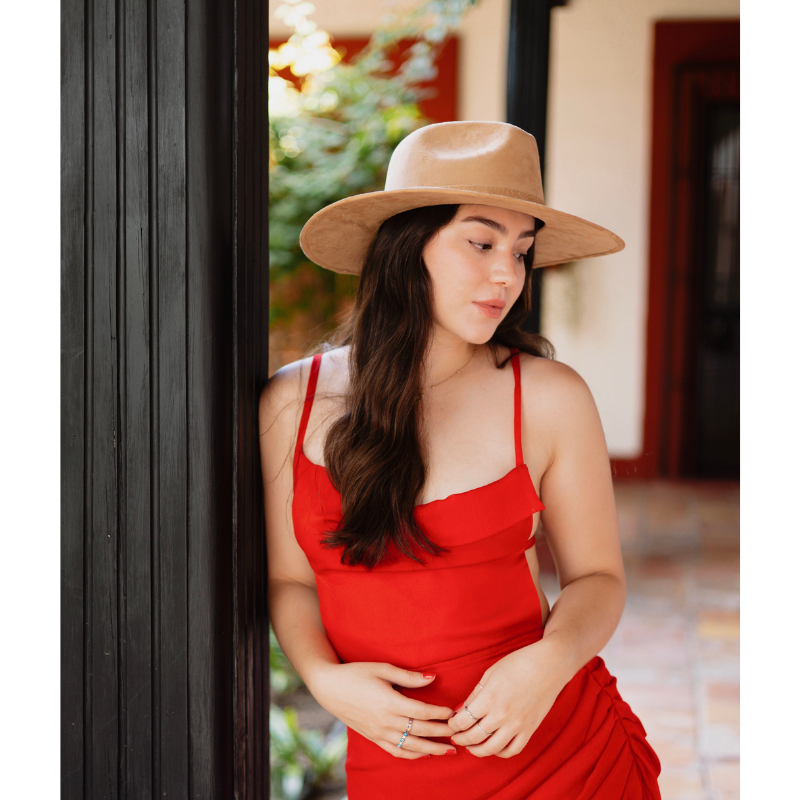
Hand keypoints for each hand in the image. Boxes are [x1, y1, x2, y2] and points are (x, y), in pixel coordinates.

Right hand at [311, 662, 457, 759]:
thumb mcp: (383, 669)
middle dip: (442, 733)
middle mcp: (386, 721)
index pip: (422, 712)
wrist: (329, 687)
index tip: (454, 712)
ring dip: (432, 750)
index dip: (440, 713)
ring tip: (449, 751)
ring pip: (411, 747)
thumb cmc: (356, 673)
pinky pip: (396, 752)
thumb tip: (433, 678)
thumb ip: (409, 676)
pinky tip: (424, 755)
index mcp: (389, 702)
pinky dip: (412, 755)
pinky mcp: (373, 738)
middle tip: (459, 733)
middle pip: (420, 731)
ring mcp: (379, 733)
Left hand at [447, 638, 570, 757]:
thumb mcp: (490, 673)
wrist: (549, 664)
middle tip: (456, 737)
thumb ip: (475, 694)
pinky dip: (501, 753)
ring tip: (471, 747)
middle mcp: (502, 715)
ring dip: (477, 751)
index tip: (451, 724)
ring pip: (492, 748)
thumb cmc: (518, 663)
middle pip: (474, 736)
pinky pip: (513, 750)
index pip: (464, 720)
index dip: (453, 725)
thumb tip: (461, 710)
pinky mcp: (530, 729)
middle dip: (461, 738)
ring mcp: (517, 724)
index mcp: (490, 698)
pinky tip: (493, 748)